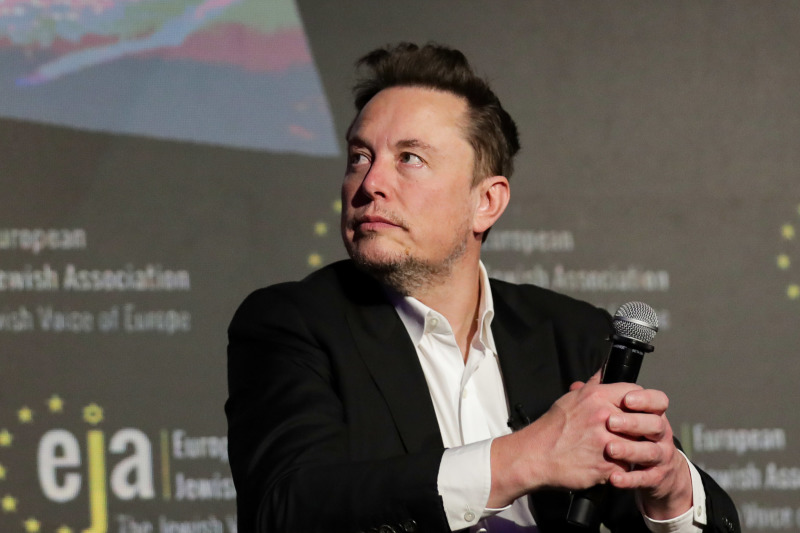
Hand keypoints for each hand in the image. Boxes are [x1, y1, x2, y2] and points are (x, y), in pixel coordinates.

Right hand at [489, 373, 692, 518]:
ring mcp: (608, 443)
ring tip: (621, 451)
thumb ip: (593, 385)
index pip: (635, 391)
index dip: (640, 401)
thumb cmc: (551, 429)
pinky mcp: (609, 467)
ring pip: (638, 445)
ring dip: (633, 449)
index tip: (638, 409)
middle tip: (633, 433)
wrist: (535, 456)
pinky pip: (627, 467)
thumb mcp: (571, 399)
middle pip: (643, 419)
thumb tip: (605, 370)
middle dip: (640, 428)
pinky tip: (609, 465)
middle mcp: (605, 417)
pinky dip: (621, 468)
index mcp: (597, 397)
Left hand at [602, 387, 692, 518]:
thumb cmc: (632, 436)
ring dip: (630, 450)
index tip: (626, 399)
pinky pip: (645, 478)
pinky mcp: (655, 477)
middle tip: (610, 422)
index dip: (645, 399)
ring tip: (610, 449)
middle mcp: (660, 433)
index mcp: (652, 414)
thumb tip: (579, 385)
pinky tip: (614, 478)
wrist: (656, 470)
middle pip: (655, 424)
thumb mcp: (622, 416)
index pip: (657, 401)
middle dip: (633, 422)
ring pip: (650, 451)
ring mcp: (660, 455)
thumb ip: (603, 399)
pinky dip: (630, 478)